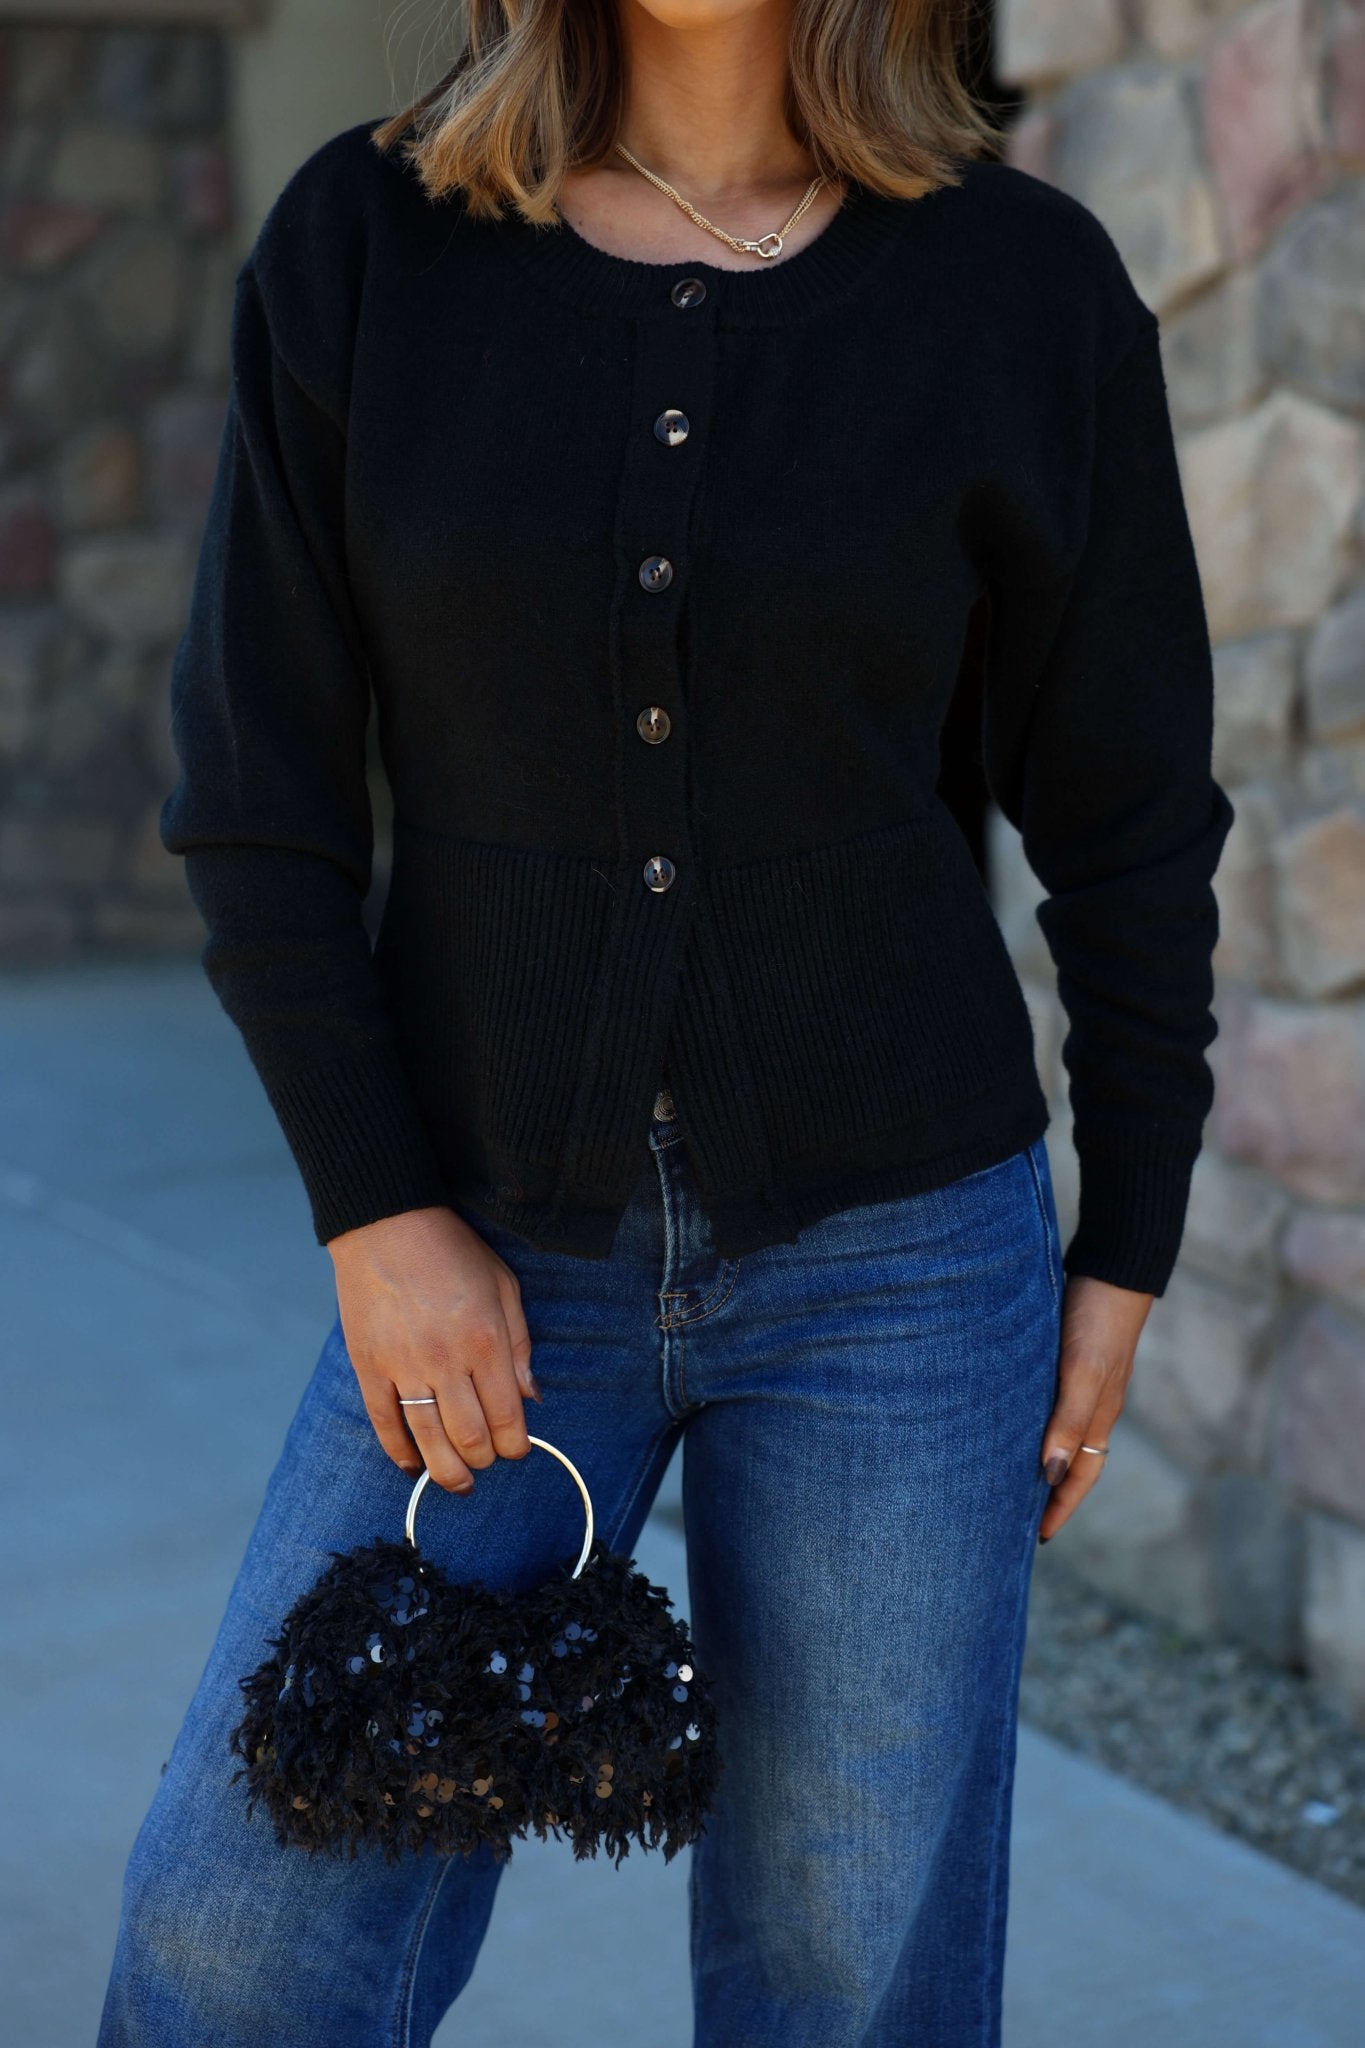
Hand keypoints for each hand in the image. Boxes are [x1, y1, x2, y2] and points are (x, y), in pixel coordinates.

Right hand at [326, 1204, 542, 1492]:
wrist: (385, 1222)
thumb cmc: (452, 1251)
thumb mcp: (504, 1286)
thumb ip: (519, 1344)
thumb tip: (529, 1398)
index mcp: (486, 1340)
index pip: (507, 1416)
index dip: (515, 1445)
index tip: (517, 1450)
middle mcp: (446, 1359)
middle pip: (470, 1437)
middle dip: (484, 1461)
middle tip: (487, 1463)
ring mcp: (403, 1366)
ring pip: (428, 1440)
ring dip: (446, 1472)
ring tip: (457, 1483)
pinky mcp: (368, 1367)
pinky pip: (384, 1423)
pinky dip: (399, 1452)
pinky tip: (413, 1464)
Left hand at [1037, 1272, 1153, 1541]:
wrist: (1112, 1267)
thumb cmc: (1096, 1319)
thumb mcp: (1082, 1372)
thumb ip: (1068, 1420)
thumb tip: (1051, 1474)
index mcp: (1098, 1415)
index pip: (1080, 1475)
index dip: (1061, 1506)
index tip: (1038, 1537)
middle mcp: (1092, 1404)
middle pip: (1072, 1461)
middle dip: (1049, 1491)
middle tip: (1015, 1517)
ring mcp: (1081, 1382)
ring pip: (1059, 1434)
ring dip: (1039, 1458)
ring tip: (1007, 1476)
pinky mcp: (1068, 1359)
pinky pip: (1050, 1405)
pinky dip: (1034, 1423)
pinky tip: (1010, 1420)